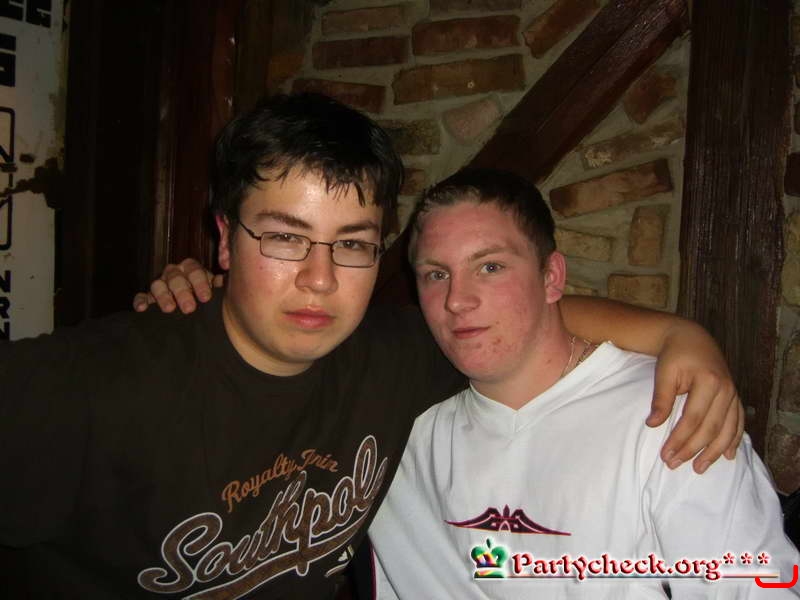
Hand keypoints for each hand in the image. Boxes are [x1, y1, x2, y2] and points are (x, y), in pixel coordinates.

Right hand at [132, 258, 222, 313]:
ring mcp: (160, 285)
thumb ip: (219, 285)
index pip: (194, 270)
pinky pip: (142, 296)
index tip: (206, 298)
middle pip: (175, 277)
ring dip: (163, 296)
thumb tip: (222, 280)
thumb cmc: (206, 299)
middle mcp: (175, 274)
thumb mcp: (215, 292)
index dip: (200, 283)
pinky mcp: (148, 298)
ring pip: (157, 284)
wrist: (194, 313)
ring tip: (169, 309)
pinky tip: (142, 309)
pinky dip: (141, 301)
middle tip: (189, 308)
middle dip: (182, 292)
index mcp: (192, 270)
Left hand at [647, 321, 743, 473]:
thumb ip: (661, 399)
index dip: (679, 439)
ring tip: (699, 468)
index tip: (665, 454)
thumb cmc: (674, 355)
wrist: (692, 338)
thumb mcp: (664, 372)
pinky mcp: (735, 397)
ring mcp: (733, 394)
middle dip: (692, 449)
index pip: (693, 419)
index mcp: (708, 381)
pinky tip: (728, 456)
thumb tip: (652, 425)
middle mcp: (726, 389)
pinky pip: (738, 423)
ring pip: (727, 429)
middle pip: (710, 428)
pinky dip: (733, 440)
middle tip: (674, 464)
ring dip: (713, 452)